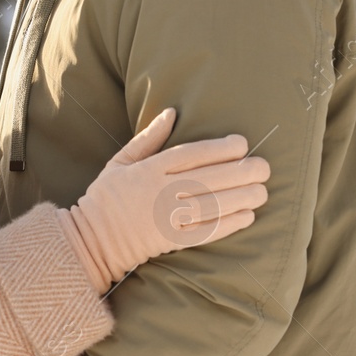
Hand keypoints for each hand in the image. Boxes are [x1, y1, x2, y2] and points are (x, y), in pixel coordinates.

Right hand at [64, 107, 269, 287]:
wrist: (91, 239)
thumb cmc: (107, 196)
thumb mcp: (121, 161)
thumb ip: (148, 138)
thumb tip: (172, 113)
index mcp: (148, 170)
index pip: (190, 155)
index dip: (219, 148)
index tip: (242, 143)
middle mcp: (159, 192)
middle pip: (207, 179)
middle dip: (240, 172)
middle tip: (264, 167)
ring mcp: (165, 218)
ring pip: (211, 205)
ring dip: (241, 198)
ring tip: (262, 191)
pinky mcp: (170, 242)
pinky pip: (205, 232)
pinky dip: (228, 224)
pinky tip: (247, 216)